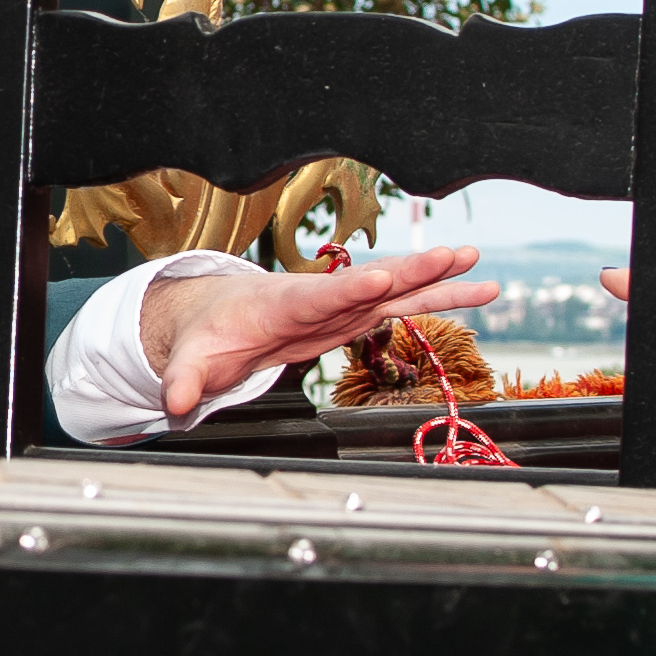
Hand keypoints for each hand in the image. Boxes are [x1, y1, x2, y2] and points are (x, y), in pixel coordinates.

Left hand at [140, 247, 501, 423]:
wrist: (221, 312)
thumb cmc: (211, 330)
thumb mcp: (193, 356)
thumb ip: (184, 379)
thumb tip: (175, 403)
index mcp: (285, 303)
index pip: (322, 294)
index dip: (351, 287)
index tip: (380, 277)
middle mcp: (323, 297)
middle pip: (374, 280)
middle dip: (414, 267)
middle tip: (454, 253)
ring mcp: (344, 304)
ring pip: (398, 287)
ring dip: (438, 278)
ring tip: (481, 268)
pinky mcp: (357, 314)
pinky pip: (404, 304)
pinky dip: (438, 296)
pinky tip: (477, 292)